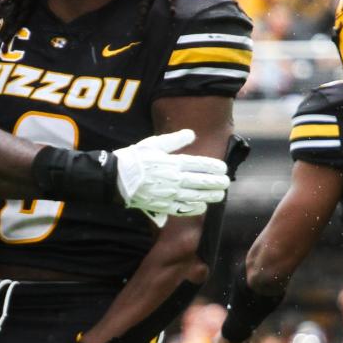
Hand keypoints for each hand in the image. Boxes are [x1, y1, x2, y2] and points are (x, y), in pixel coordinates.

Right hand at [113, 129, 230, 225]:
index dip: (214, 167)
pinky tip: (202, 206)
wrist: (116, 178)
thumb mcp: (154, 143)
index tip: (223, 168)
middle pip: (202, 182)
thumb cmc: (134, 158)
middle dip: (216, 183)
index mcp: (173, 162)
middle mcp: (174, 179)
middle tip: (226, 182)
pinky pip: (183, 209)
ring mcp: (169, 194)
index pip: (200, 165)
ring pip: (196, 196)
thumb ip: (175, 140)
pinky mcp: (162, 205)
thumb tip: (192, 134)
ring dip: (210, 196)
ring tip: (219, 195)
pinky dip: (195, 209)